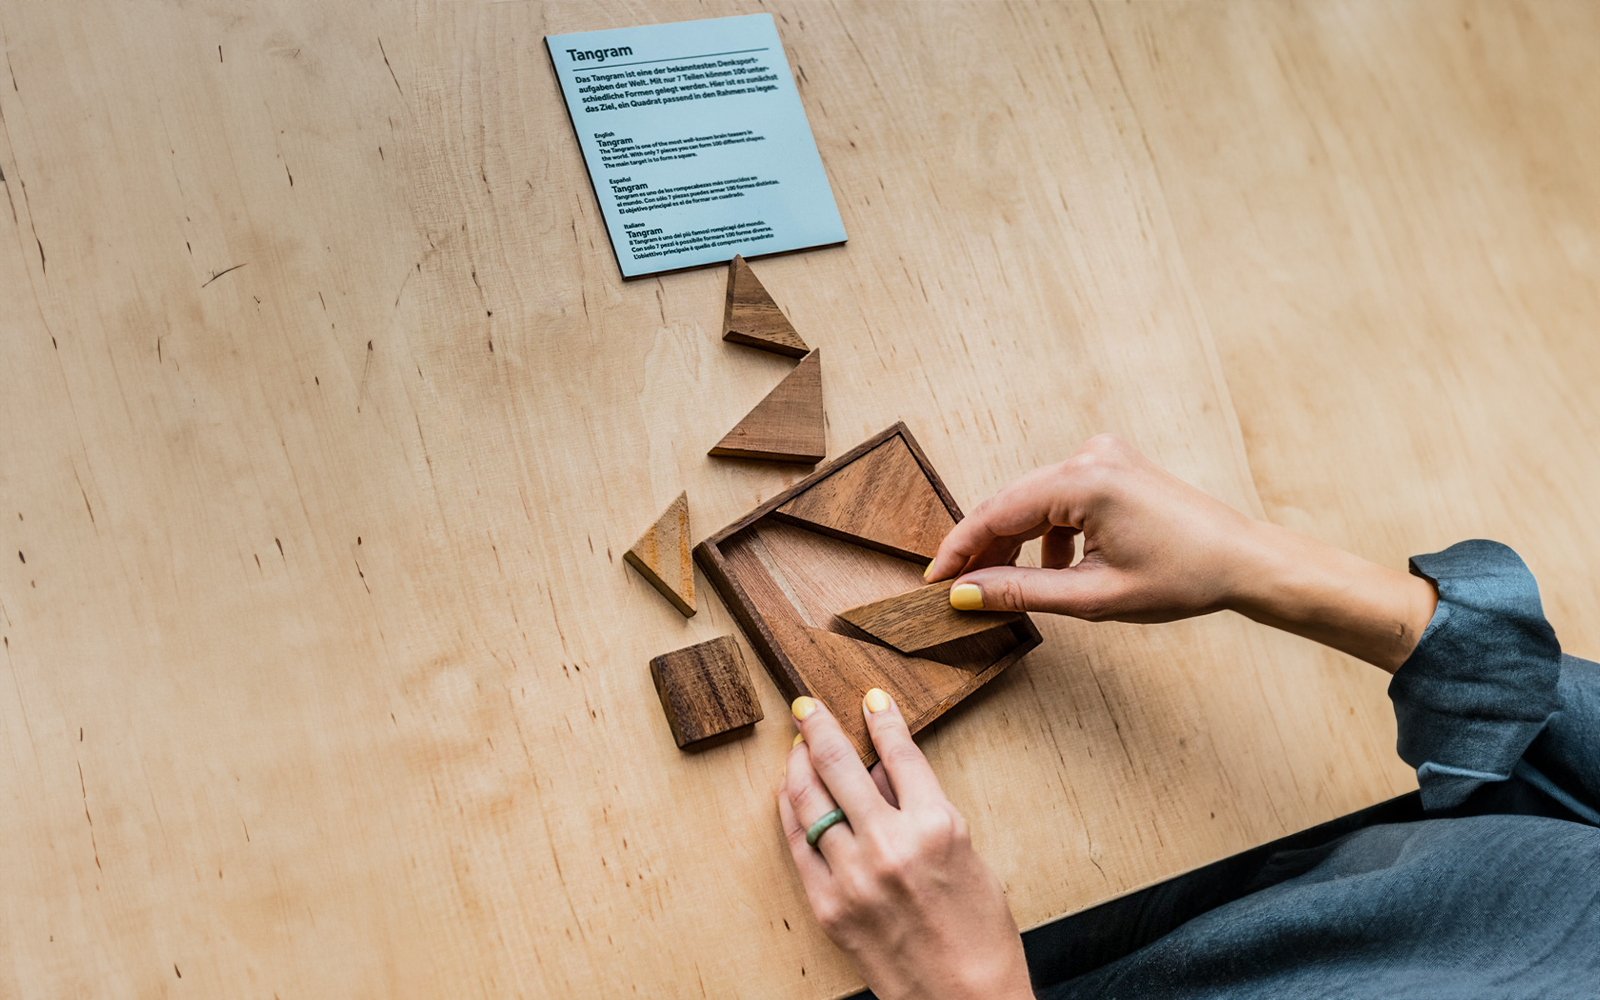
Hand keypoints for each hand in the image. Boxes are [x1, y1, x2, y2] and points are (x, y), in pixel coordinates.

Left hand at [778, 690, 1032, 999]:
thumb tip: (881, 774)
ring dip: (798, 763)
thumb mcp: (967, 855)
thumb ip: (924, 810)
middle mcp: (891, 845)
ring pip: (809, 799)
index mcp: (937, 827)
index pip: (900, 754)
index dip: (883, 719)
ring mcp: (854, 876)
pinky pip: (798, 843)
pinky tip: (790, 792)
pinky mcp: (829, 905)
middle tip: (806, 705)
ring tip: (796, 744)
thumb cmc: (979, 932)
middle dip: (820, 726)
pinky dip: (791, 811)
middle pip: (841, 765)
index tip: (871, 697)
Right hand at [927, 434, 1436, 671]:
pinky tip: (1055, 569)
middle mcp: (1089, 456)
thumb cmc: (1183, 577)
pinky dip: (1046, 532)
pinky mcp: (1112, 466)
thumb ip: (1023, 591)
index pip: (998, 511)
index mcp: (1085, 481)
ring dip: (1015, 542)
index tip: (934, 580)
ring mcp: (1102, 455)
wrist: (1243, 561)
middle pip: (1011, 502)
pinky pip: (1059, 497)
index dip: (960, 548)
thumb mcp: (1094, 595)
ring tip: (1002, 586)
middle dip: (982, 546)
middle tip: (955, 588)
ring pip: (1033, 500)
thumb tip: (967, 594)